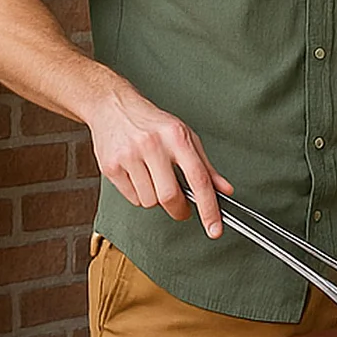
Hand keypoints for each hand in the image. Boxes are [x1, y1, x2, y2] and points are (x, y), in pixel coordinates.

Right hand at [84, 86, 233, 237]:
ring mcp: (129, 155)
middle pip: (170, 196)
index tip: (215, 229)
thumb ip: (206, 166)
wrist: (113, 107)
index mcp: (177, 137)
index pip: (198, 178)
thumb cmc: (153, 123)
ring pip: (150, 201)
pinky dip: (140, 195)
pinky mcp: (111, 166)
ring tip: (153, 177)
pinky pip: (132, 199)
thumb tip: (225, 190)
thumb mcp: (185, 137)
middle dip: (179, 209)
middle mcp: (152, 144)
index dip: (208, 208)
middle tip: (182, 208)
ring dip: (156, 199)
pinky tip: (138, 175)